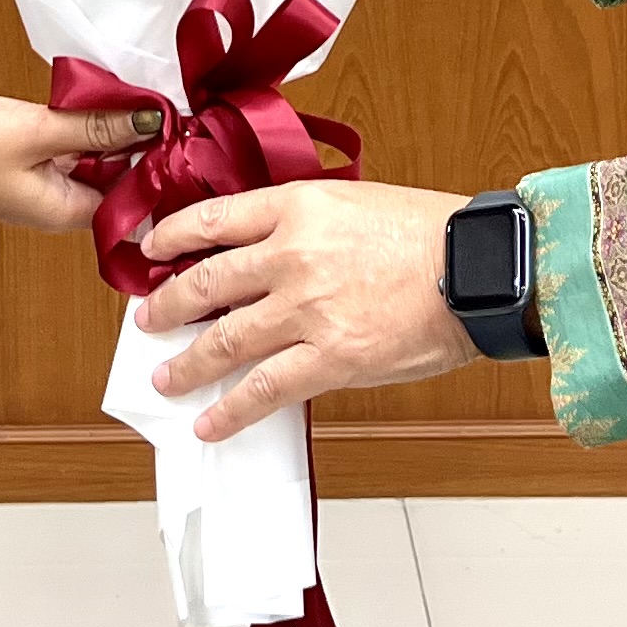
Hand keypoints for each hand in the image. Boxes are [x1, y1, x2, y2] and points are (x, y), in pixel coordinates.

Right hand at [0, 94, 164, 232]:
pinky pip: (66, 139)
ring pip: (92, 154)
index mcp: (66, 211)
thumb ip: (95, 128)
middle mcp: (57, 201)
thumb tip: (154, 122)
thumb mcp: (35, 132)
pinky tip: (101, 92)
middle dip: (144, 142)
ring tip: (150, 89)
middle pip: (117, 176)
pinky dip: (84, 120)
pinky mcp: (20, 153)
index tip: (193, 130)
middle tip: (178, 99)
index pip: (135, 199)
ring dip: (114, 127)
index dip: (164, 167)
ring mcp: (37, 177)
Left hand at [132, 180, 474, 439]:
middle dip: (169, 305)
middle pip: (206, 281)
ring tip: (168, 377)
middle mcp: (291, 255)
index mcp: (298, 207)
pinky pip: (265, 389)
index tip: (152, 248)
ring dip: (189, 363)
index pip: (213, 220)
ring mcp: (307, 309)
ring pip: (226, 340)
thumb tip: (268, 253)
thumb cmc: (430, 234)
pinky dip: (231, 410)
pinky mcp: (330, 356)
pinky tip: (211, 423)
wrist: (477, 269)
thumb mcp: (356, 203)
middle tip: (149, 318)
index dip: (172, 236)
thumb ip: (306, 223)